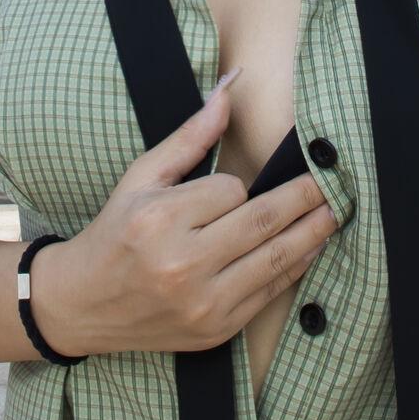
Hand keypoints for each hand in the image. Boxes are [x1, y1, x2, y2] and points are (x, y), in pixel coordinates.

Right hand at [27, 74, 337, 360]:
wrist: (84, 304)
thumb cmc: (115, 233)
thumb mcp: (142, 177)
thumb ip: (190, 136)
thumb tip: (229, 88)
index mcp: (159, 220)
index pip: (229, 191)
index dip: (239, 186)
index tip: (236, 187)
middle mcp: (182, 264)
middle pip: (262, 222)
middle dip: (305, 199)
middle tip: (335, 181)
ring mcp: (202, 303)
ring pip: (275, 259)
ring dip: (312, 233)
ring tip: (335, 212)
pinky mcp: (215, 331)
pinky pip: (268, 294)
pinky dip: (294, 268)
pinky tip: (309, 248)